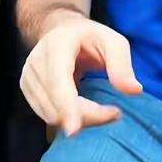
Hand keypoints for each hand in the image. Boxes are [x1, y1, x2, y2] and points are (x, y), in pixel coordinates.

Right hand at [20, 18, 141, 135]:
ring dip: (80, 120)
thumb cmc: (90, 37)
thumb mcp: (113, 41)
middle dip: (88, 116)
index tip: (74, 131)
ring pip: (52, 115)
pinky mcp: (27, 91)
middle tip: (114, 113)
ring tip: (102, 110)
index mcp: (56, 46)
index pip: (58, 82)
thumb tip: (134, 91)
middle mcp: (35, 63)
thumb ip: (123, 64)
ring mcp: (27, 78)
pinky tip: (84, 110)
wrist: (60, 30)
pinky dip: (69, 119)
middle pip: (57, 105)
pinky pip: (48, 116)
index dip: (66, 107)